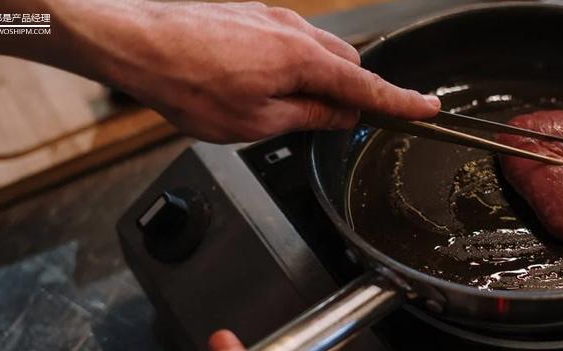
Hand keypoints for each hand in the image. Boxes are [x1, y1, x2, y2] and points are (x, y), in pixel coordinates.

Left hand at [94, 1, 439, 142]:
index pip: (367, 87)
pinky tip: (259, 84)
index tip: (428, 109)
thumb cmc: (187, 84)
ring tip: (280, 108)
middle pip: (347, 64)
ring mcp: (272, 18)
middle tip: (333, 125)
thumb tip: (340, 117)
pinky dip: (292, 65)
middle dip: (351, 94)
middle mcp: (295, 30)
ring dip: (316, 80)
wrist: (134, 40)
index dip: (400, 102)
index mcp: (303, 60)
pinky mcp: (251, 14)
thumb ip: (307, 117)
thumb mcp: (254, 121)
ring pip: (318, 51)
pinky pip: (290, 41)